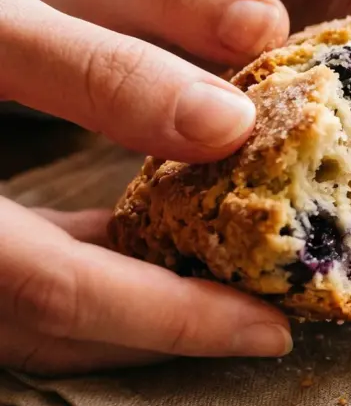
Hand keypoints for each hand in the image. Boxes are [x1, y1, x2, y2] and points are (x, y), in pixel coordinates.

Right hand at [0, 0, 291, 374]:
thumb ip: (97, 73)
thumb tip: (226, 126)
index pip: (55, 293)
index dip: (170, 320)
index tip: (270, 328)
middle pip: (47, 326)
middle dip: (162, 332)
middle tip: (263, 324)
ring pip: (30, 317)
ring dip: (128, 311)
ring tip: (224, 289)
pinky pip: (16, 281)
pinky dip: (85, 274)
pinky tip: (142, 243)